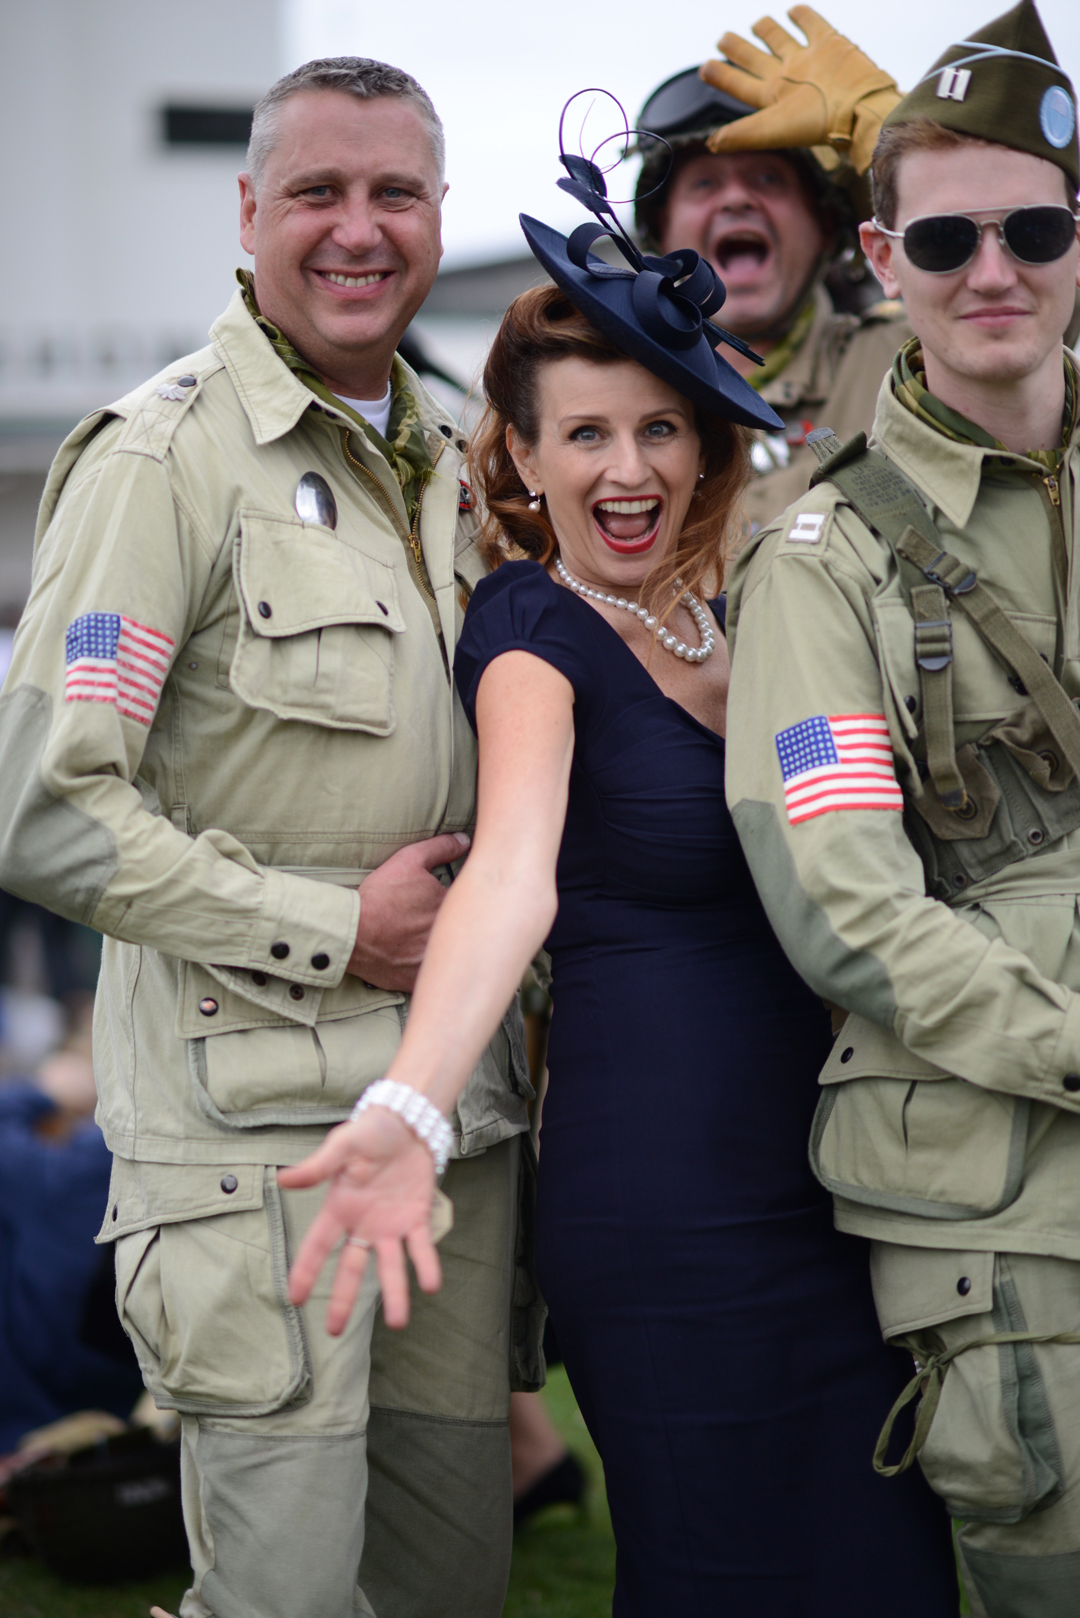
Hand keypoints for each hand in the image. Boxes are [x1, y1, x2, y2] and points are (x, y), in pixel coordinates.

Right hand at [279, 1108, 441, 1332]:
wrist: (407, 1121)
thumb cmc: (370, 1131)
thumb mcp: (342, 1145)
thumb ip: (318, 1166)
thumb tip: (282, 1179)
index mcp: (340, 1208)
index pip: (318, 1245)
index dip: (306, 1271)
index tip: (295, 1300)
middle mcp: (363, 1224)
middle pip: (352, 1267)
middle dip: (344, 1299)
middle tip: (335, 1332)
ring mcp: (391, 1224)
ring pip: (390, 1266)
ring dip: (395, 1293)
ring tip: (399, 1322)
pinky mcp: (417, 1217)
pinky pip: (421, 1246)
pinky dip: (427, 1265)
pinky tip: (431, 1285)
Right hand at [348, 831, 469, 991]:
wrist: (352, 932)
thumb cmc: (380, 896)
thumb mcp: (409, 860)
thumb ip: (441, 848)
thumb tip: (464, 840)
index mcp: (452, 906)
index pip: (467, 901)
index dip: (456, 899)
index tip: (441, 899)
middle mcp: (449, 935)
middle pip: (459, 929)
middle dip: (450, 923)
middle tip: (426, 918)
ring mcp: (434, 959)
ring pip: (447, 953)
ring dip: (441, 946)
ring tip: (418, 938)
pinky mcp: (419, 979)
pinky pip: (430, 975)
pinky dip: (425, 968)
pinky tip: (412, 958)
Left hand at [700, 6, 899, 175]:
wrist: (859, 109)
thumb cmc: (816, 124)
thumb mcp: (771, 130)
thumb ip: (740, 134)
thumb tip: (711, 144)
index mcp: (771, 97)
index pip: (739, 84)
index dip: (721, 76)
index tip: (704, 67)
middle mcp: (787, 77)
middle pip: (756, 59)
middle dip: (738, 49)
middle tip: (722, 38)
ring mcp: (807, 59)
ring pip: (781, 40)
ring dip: (768, 30)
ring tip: (757, 23)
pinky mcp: (829, 43)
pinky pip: (811, 24)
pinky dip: (801, 16)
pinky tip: (792, 11)